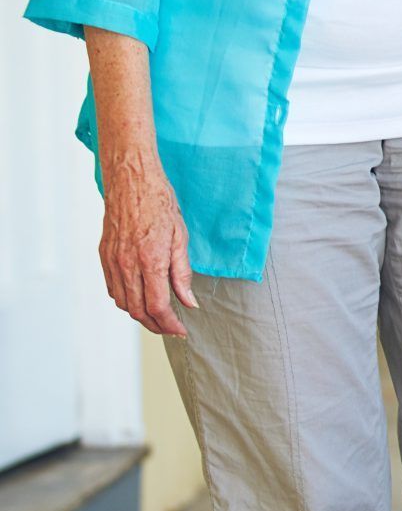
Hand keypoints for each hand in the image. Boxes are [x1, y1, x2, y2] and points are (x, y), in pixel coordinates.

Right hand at [99, 150, 197, 337]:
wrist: (131, 180)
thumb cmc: (159, 203)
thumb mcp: (180, 237)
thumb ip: (182, 273)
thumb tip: (188, 301)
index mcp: (150, 260)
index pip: (157, 306)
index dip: (170, 324)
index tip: (181, 330)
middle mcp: (127, 264)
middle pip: (138, 311)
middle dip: (156, 326)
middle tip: (171, 328)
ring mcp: (112, 261)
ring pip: (123, 303)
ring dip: (140, 315)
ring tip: (157, 316)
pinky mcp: (104, 255)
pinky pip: (112, 288)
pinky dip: (125, 300)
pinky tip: (139, 297)